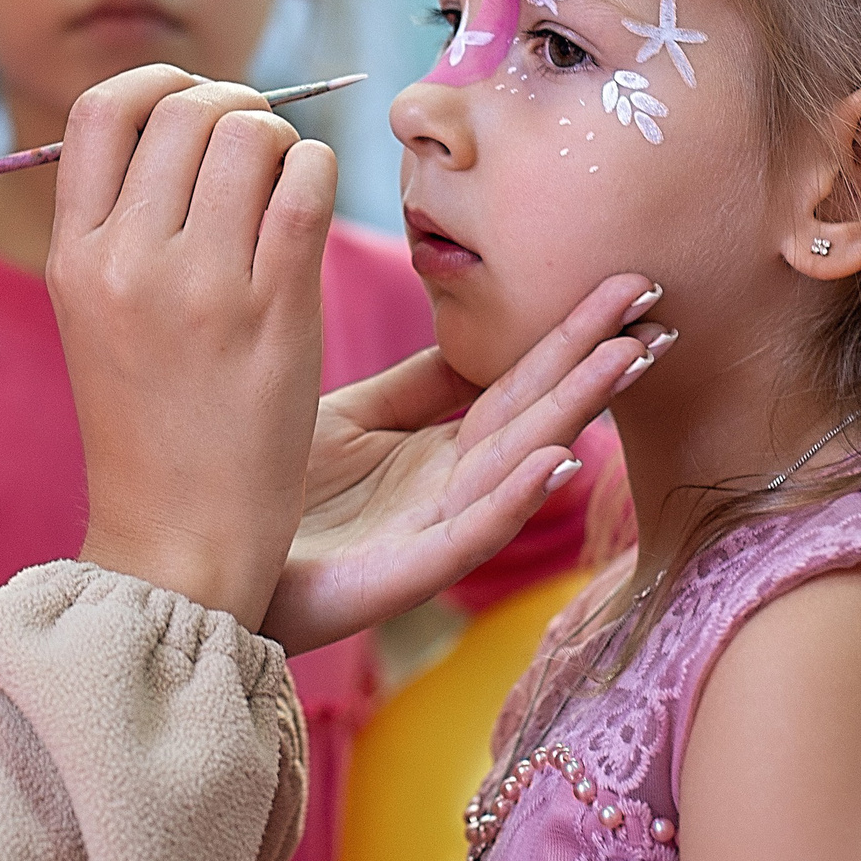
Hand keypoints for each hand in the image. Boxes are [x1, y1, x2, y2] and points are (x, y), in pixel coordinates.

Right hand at [51, 66, 335, 629]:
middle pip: (186, 108)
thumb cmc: (152, 425)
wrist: (178, 538)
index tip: (193, 102)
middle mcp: (127, 260)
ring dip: (282, 139)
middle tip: (259, 143)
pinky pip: (307, 181)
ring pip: (252, 132)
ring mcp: (201, 284)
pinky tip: (313, 202)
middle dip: (235, 105)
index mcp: (73, 257)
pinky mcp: (273, 310)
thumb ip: (120, 225)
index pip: (101, 111)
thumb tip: (178, 121)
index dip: (158, 82)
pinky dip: (320, 170)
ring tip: (286, 183)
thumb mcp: (97, 317)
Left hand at [261, 273, 668, 652]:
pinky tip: (558, 461)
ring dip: (575, 415)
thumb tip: (474, 337)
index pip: (518, 381)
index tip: (626, 285)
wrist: (204, 562)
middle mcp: (447, 489)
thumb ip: (415, 386)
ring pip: (518, 466)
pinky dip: (515, 500)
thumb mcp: (348, 418)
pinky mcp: (400, 576)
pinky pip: (468, 535)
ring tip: (626, 361)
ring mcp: (429, 533)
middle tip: (656, 317)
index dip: (570, 335)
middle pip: (534, 416)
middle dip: (594, 368)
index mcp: (437, 450)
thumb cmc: (268, 490)